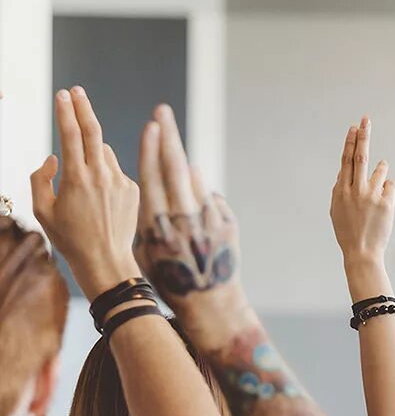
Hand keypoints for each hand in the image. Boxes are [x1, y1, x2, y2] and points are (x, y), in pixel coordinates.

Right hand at [31, 88, 140, 298]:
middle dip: (83, 108)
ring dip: (92, 153)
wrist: (106, 260)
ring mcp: (121, 181)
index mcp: (77, 179)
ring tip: (83, 181)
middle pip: (94, 131)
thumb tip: (54, 157)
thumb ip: (40, 179)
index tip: (63, 94)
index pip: (71, 135)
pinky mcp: (133, 189)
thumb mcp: (42, 211)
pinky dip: (104, 172)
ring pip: (105, 153)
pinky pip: (116, 170)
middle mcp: (102, 176)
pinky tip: (100, 198)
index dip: (66, 112)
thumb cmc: (69, 238)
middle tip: (77, 91)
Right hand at [134, 104, 247, 345]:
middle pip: (174, 169)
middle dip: (168, 137)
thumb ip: (151, 216)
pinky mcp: (226, 225)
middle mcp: (181, 219)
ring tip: (172, 138)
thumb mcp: (147, 250)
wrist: (207, 303)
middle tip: (161, 111)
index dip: (150, 150)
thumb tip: (166, 180)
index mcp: (155, 226)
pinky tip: (190, 184)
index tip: (150, 125)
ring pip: (194, 180)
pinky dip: (199, 190)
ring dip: (183, 158)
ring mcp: (206, 221)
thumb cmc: (169, 279)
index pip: (152, 178)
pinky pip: (210, 199)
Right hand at [330, 117, 394, 267]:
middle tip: (366, 119)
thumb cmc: (348, 231)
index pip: (346, 160)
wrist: (362, 252)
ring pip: (380, 170)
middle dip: (363, 136)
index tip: (354, 127)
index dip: (350, 142)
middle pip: (361, 156)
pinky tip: (382, 205)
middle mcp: (355, 190)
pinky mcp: (386, 203)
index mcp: (341, 191)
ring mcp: (371, 196)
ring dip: (381, 170)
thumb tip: (346, 171)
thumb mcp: (337, 209)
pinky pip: (390, 185)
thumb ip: (341, 189)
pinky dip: (387, 190)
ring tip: (375, 188)